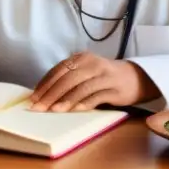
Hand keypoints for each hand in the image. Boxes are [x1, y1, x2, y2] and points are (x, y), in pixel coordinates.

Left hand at [30, 52, 149, 111]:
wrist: (135, 78)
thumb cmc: (103, 77)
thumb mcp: (85, 72)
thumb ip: (68, 79)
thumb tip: (42, 94)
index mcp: (81, 58)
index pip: (58, 70)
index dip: (44, 84)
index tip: (32, 98)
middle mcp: (92, 64)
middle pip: (67, 79)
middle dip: (50, 94)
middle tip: (38, 108)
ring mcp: (104, 76)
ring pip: (80, 87)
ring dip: (65, 100)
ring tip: (53, 111)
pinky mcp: (114, 89)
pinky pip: (96, 96)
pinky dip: (84, 103)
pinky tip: (74, 111)